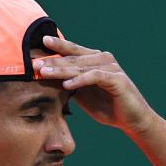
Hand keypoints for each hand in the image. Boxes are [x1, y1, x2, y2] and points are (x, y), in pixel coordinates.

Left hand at [33, 36, 158, 134]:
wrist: (132, 120)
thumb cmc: (107, 106)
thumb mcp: (82, 94)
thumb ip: (68, 83)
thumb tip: (45, 78)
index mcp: (94, 60)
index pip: (72, 51)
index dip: (56, 47)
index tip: (38, 45)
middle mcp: (103, 59)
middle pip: (73, 58)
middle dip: (52, 60)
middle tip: (34, 63)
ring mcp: (111, 68)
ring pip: (81, 66)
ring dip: (61, 70)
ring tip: (44, 73)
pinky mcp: (117, 79)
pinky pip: (95, 77)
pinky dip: (80, 80)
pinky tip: (66, 84)